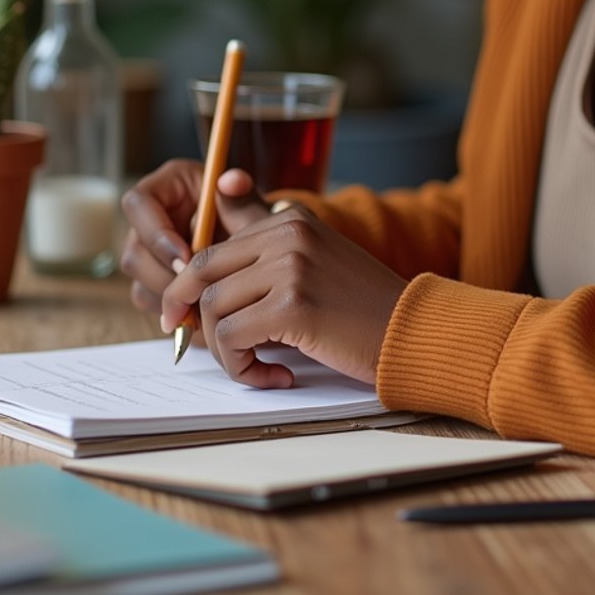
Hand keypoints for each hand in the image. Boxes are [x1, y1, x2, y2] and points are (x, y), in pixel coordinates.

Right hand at [120, 158, 269, 322]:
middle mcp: (148, 217)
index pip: (138, 202)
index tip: (187, 257)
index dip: (156, 233)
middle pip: (134, 250)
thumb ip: (242, 199)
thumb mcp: (248, 207)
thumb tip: (232, 181)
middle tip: (199, 288)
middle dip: (165, 274)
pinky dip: (171, 307)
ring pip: (138, 279)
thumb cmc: (246, 218)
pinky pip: (147, 297)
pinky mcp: (149, 275)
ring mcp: (145, 249)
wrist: (251, 246)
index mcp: (167, 186)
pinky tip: (199, 306)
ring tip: (204, 298)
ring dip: (169, 294)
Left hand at [159, 207, 406, 387]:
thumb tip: (208, 244)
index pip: (214, 248)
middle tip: (190, 344)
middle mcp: (288, 233)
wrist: (413, 331)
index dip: (189, 288)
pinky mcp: (292, 305)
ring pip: (213, 310)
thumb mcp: (314, 263)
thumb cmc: (362, 308)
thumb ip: (267, 251)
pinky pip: (232, 339)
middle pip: (203, 273)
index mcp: (291, 219)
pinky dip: (243, 368)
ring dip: (226, 353)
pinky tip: (275, 376)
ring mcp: (290, 266)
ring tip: (259, 367)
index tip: (182, 315)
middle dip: (188, 314)